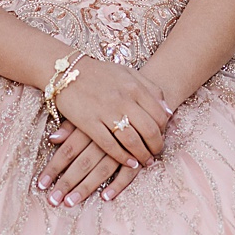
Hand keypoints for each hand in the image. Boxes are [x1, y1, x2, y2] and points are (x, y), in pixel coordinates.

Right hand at [49, 57, 170, 177]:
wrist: (66, 71)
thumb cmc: (100, 73)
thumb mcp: (128, 74)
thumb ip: (150, 89)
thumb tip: (168, 112)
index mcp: (135, 87)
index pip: (159, 115)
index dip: (164, 130)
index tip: (162, 137)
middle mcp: (123, 100)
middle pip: (149, 130)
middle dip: (156, 146)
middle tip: (156, 153)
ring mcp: (106, 112)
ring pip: (132, 141)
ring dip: (142, 155)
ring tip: (145, 161)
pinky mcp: (89, 123)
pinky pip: (110, 146)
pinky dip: (122, 158)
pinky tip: (129, 163)